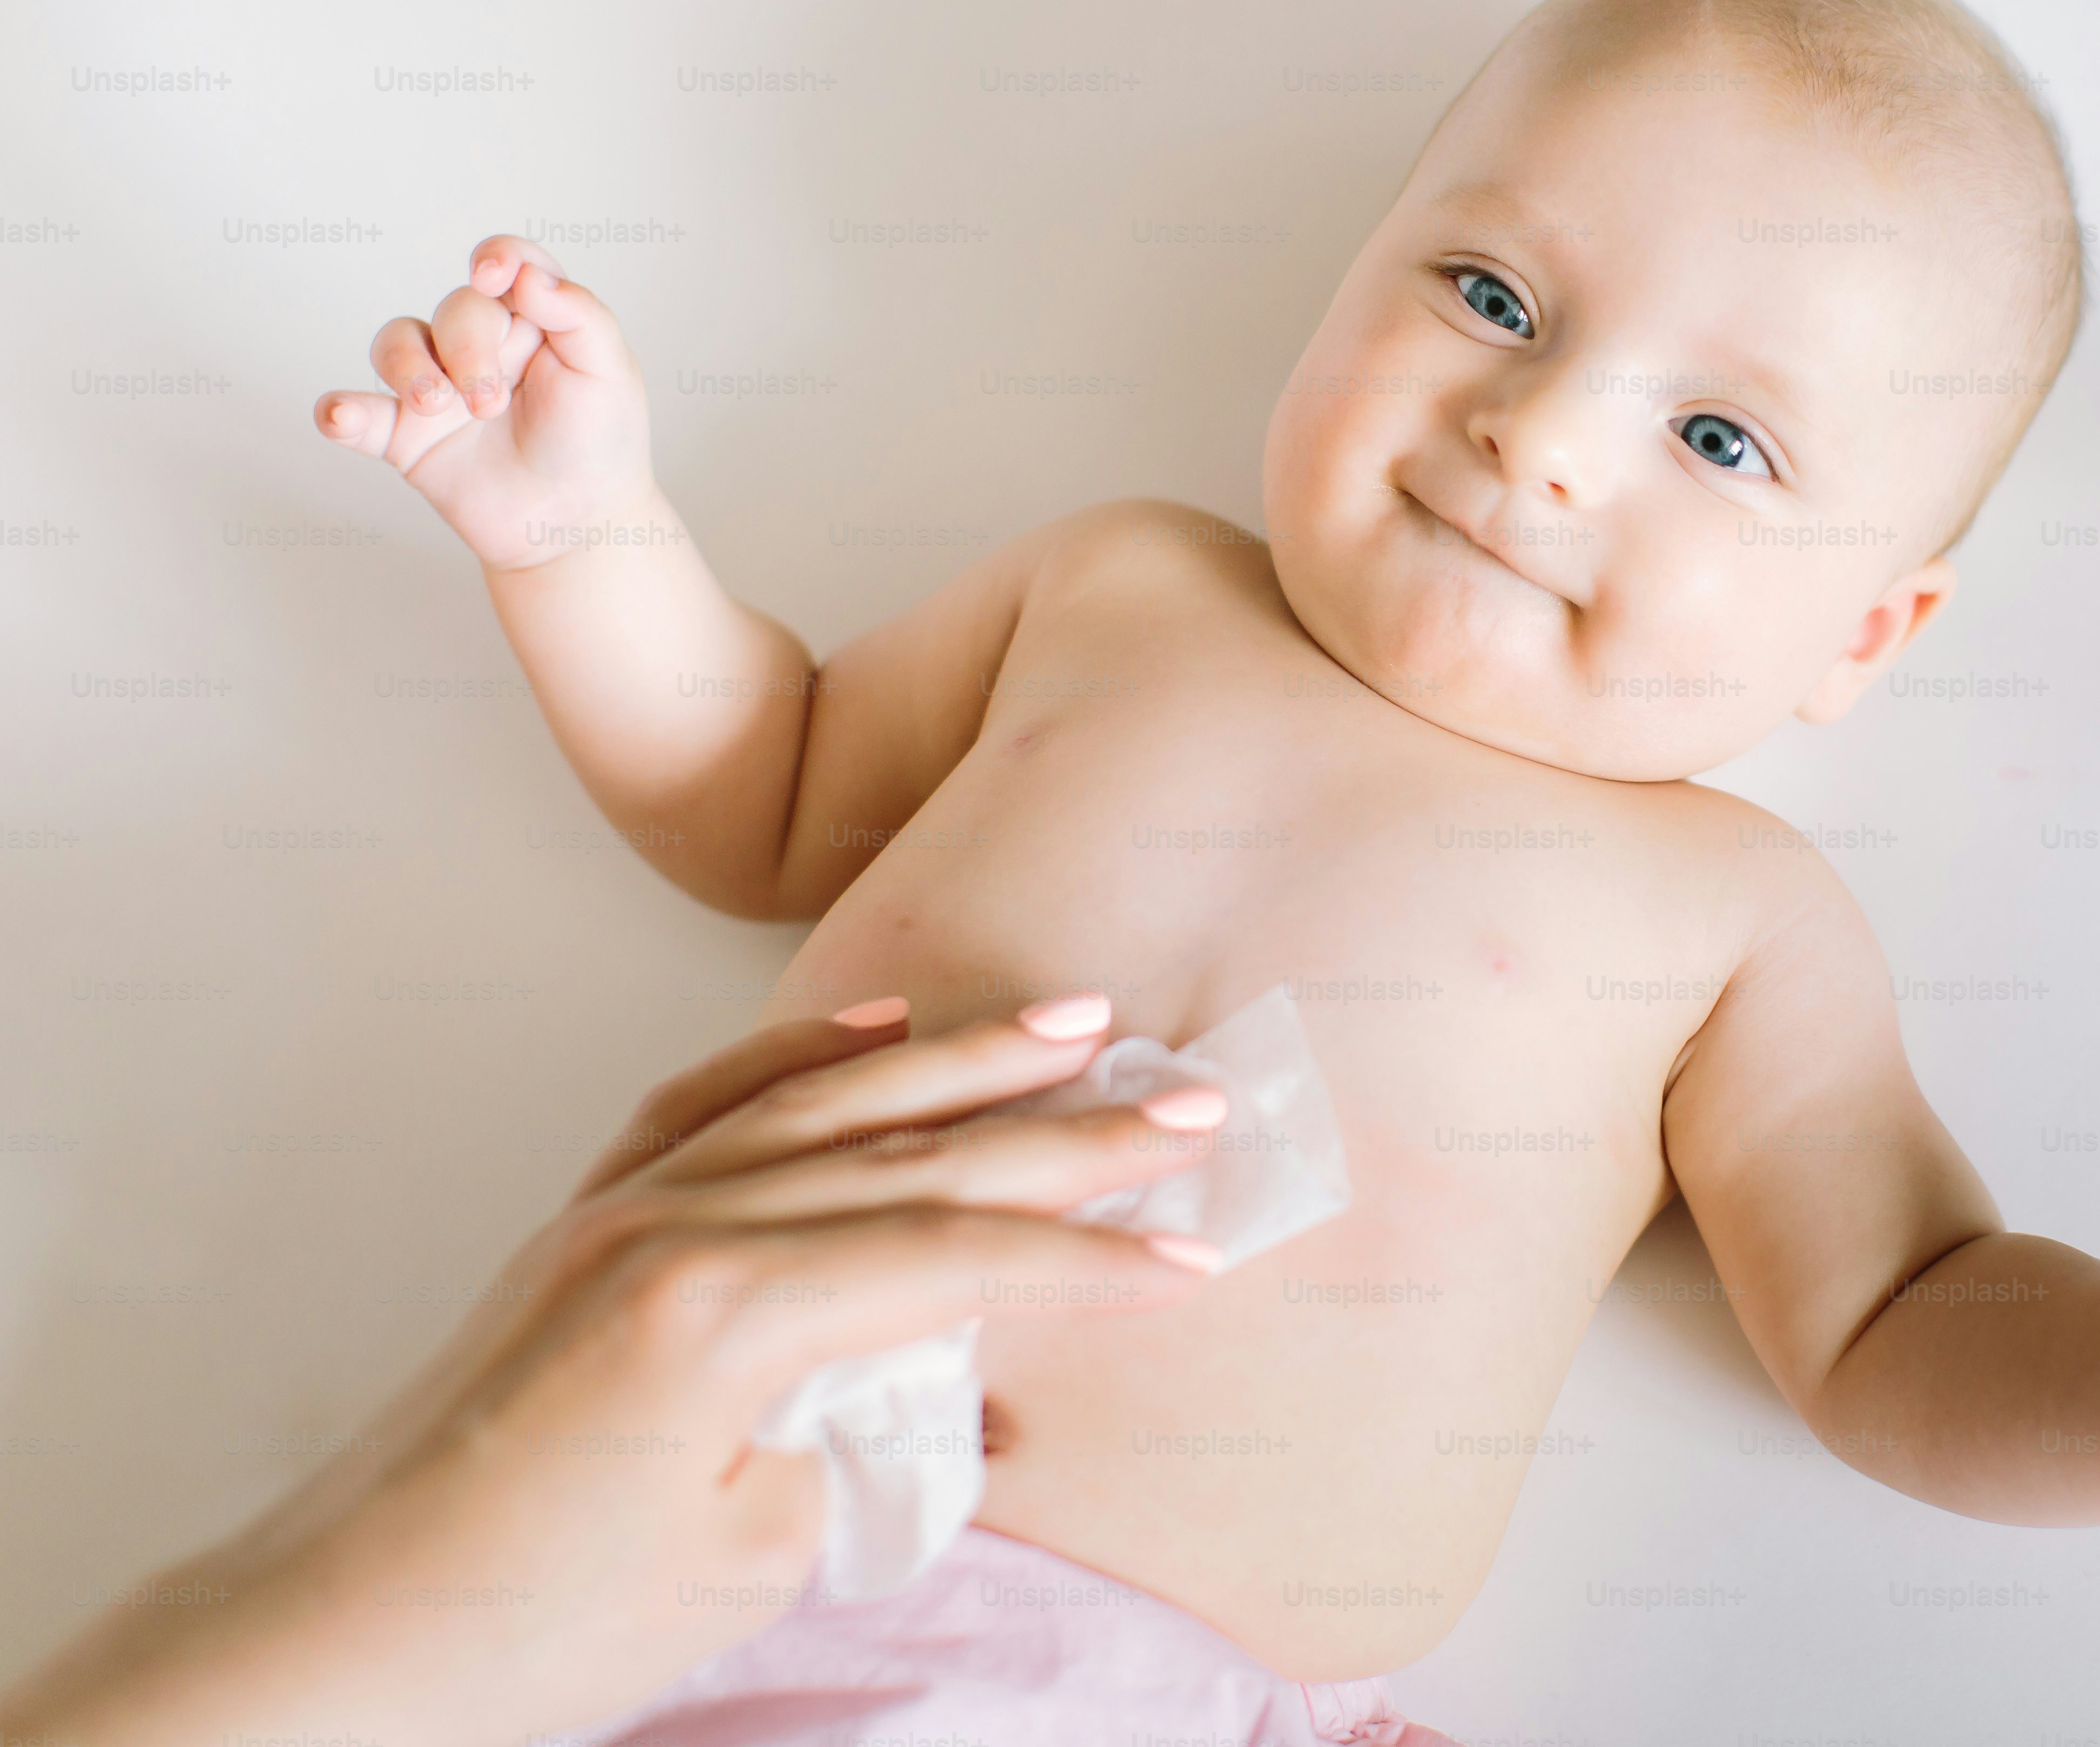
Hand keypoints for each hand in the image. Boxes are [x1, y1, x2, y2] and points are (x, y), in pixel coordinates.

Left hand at [1, 994, 1227, 1745]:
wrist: (337, 1638)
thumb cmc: (536, 1628)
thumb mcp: (750, 1557)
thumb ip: (856, 1439)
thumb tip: (928, 1378)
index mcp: (727, 1312)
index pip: (958, 1260)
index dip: (1090, 1260)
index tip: (1198, 1255)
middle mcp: (680, 1226)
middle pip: (919, 1157)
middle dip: (1072, 1136)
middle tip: (1195, 1103)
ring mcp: (625, 1210)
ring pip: (830, 1103)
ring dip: (964, 1061)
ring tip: (1076, 1025)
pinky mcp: (587, 1222)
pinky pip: (709, 1102)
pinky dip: (802, 1053)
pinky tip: (880, 1026)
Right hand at [313, 234, 656, 568]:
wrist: (578, 525)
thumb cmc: (599, 443)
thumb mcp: (609, 374)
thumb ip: (578, 316)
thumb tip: (528, 276)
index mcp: (535, 321)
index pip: (509, 266)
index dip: (496, 258)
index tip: (491, 277)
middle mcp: (482, 346)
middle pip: (455, 310)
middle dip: (468, 347)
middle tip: (491, 403)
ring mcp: (440, 388)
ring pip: (396, 344)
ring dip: (407, 368)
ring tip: (436, 407)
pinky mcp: (408, 437)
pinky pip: (359, 413)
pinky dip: (340, 410)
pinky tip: (340, 417)